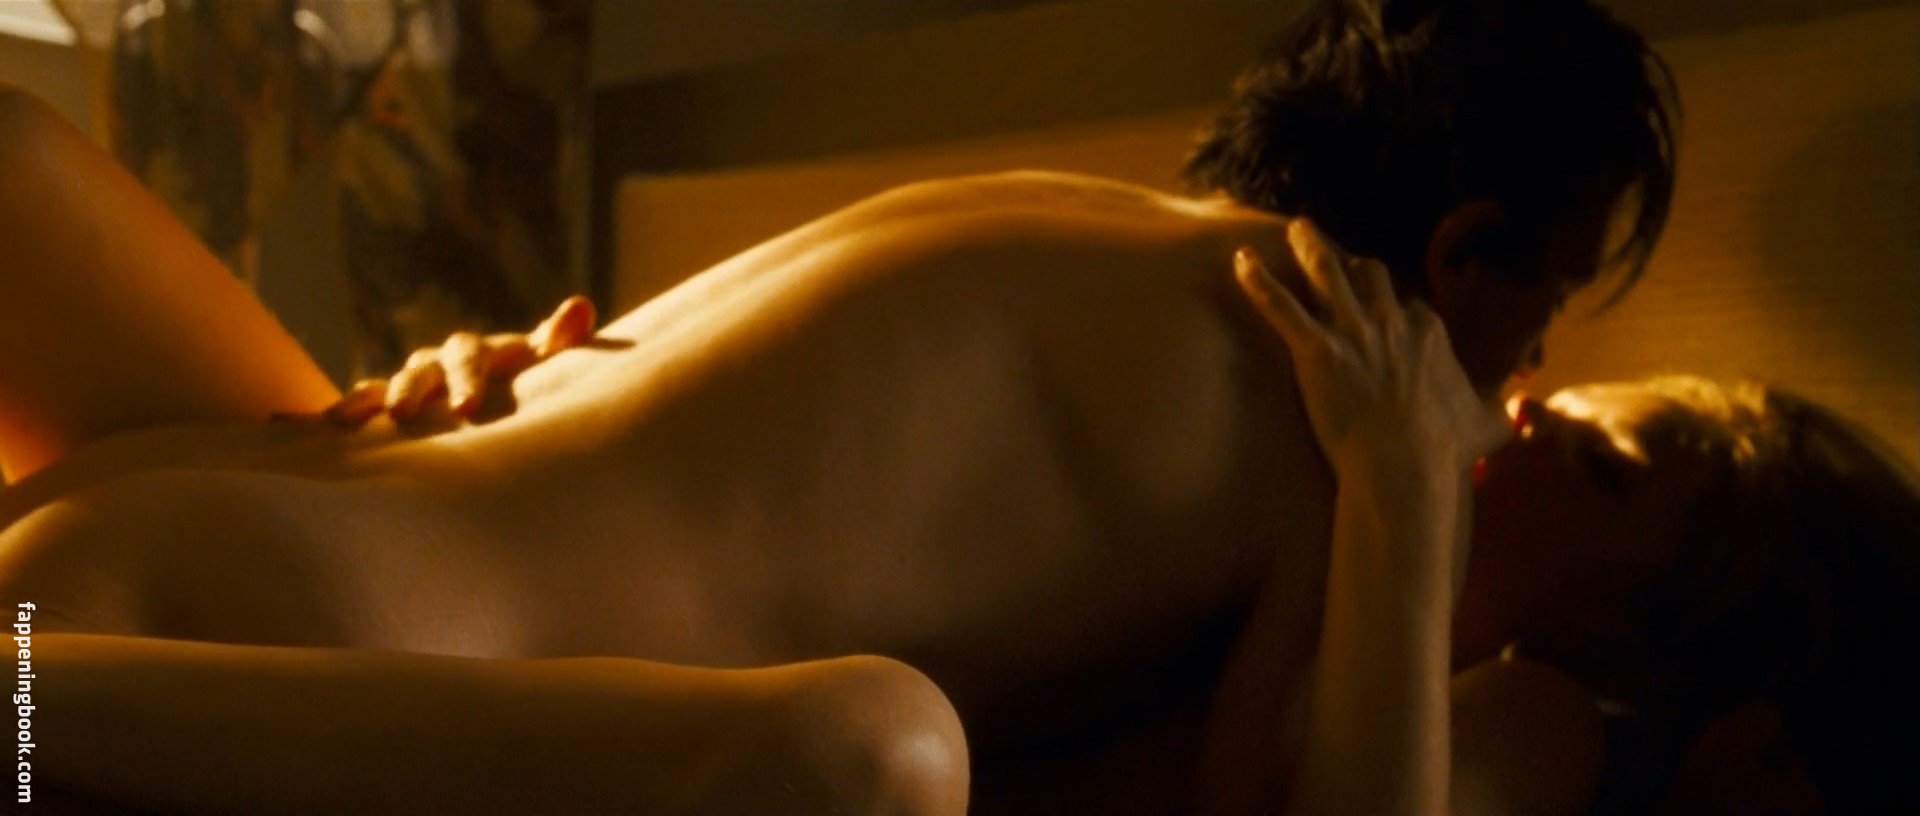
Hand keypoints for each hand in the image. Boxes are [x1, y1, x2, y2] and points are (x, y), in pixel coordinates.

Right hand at [302, 295, 595, 427]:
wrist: (501, 394)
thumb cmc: (530, 381)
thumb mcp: (547, 366)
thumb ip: (558, 341)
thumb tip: (579, 306)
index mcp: (480, 352)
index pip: (471, 356)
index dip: (466, 378)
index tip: (464, 410)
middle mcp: (438, 363)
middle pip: (422, 370)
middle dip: (411, 391)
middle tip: (404, 414)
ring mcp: (410, 385)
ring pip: (381, 388)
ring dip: (362, 401)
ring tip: (338, 422)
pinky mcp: (385, 409)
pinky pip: (355, 409)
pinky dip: (321, 416)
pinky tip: (284, 426)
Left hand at [1233, 220, 1509, 478]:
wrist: (1405, 466)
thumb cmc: (1445, 453)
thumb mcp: (1487, 427)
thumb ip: (1499, 416)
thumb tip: (1514, 418)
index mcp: (1428, 333)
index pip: (1409, 306)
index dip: (1396, 310)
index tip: (1388, 314)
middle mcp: (1390, 322)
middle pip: (1371, 278)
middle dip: (1356, 267)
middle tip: (1338, 259)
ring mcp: (1352, 333)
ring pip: (1326, 273)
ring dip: (1309, 247)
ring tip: (1295, 229)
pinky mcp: (1316, 350)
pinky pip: (1281, 307)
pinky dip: (1258, 282)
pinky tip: (1240, 262)